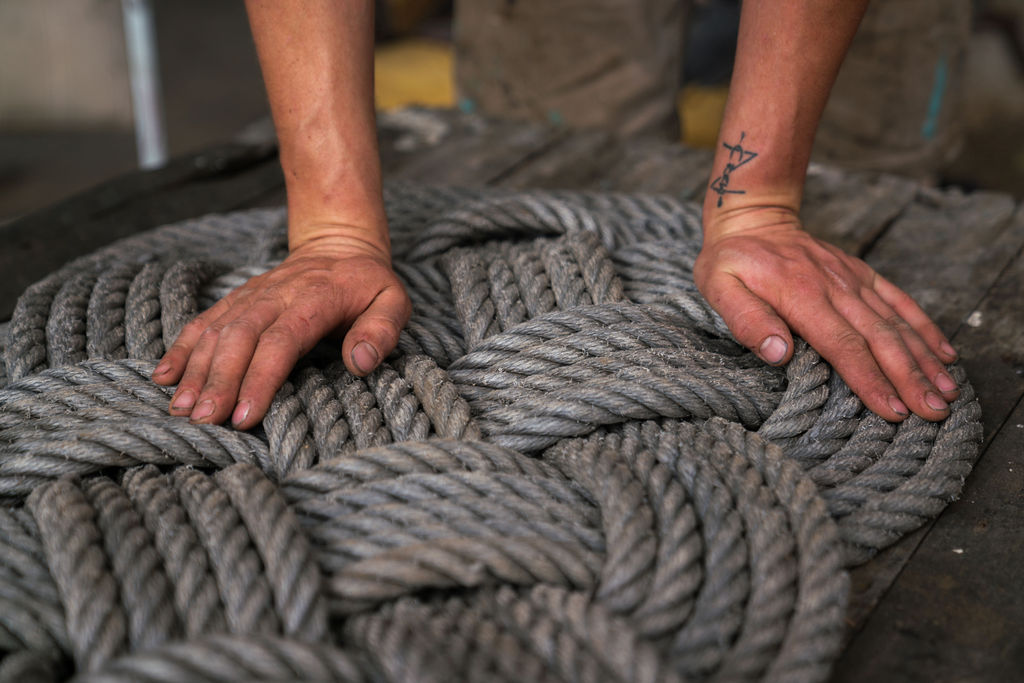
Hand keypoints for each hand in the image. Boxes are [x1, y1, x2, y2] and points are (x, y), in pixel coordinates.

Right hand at [151, 230, 410, 429]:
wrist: (339, 245)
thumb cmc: (369, 285)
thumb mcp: (393, 302)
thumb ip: (382, 330)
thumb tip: (362, 363)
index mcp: (315, 299)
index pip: (282, 341)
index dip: (260, 378)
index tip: (245, 415)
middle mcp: (276, 295)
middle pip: (240, 338)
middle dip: (219, 381)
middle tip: (204, 421)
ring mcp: (252, 296)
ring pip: (216, 331)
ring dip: (195, 370)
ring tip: (181, 409)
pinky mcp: (237, 299)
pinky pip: (204, 321)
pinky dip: (182, 348)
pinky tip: (164, 377)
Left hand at [694, 207, 958, 421]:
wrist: (752, 218)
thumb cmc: (731, 260)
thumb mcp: (719, 286)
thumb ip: (746, 319)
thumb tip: (777, 354)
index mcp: (801, 295)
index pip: (842, 345)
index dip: (869, 380)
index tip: (892, 410)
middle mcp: (835, 287)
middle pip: (880, 339)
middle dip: (910, 378)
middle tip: (934, 412)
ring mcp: (852, 279)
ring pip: (896, 323)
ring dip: (925, 359)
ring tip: (948, 392)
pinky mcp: (860, 274)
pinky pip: (899, 300)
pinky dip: (924, 327)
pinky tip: (944, 353)